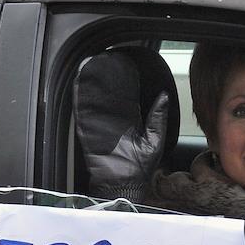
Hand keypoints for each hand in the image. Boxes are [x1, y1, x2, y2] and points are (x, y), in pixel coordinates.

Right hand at [74, 52, 168, 198]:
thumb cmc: (140, 169)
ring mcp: (99, 126)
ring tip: (91, 65)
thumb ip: (158, 117)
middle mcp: (113, 122)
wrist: (123, 185)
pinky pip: (83, 114)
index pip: (127, 96)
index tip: (126, 65)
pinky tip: (80, 84)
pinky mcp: (88, 133)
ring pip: (94, 101)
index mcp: (130, 122)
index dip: (126, 81)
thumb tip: (163, 95)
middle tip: (105, 59)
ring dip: (91, 85)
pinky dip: (80, 99)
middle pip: (108, 95)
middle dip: (106, 79)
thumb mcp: (154, 139)